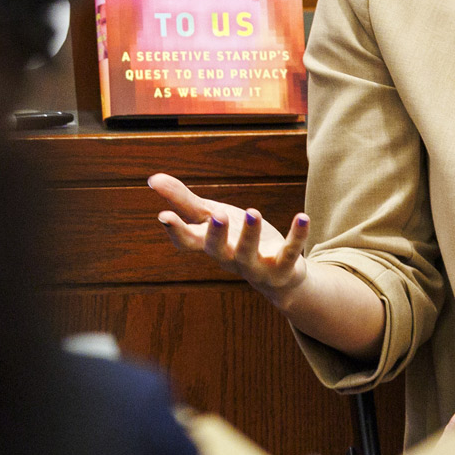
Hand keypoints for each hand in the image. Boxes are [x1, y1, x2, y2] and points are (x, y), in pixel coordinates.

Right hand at [149, 173, 310, 299]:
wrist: (277, 275)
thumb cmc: (237, 240)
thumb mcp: (211, 216)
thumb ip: (183, 200)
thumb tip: (152, 179)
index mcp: (209, 245)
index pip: (187, 242)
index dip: (176, 231)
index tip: (165, 216)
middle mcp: (229, 258)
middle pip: (217, 250)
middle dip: (216, 235)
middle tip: (217, 215)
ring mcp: (255, 266)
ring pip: (249, 254)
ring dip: (251, 234)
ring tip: (253, 211)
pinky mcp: (282, 267)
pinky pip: (289, 253)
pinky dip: (297, 236)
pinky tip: (302, 217)